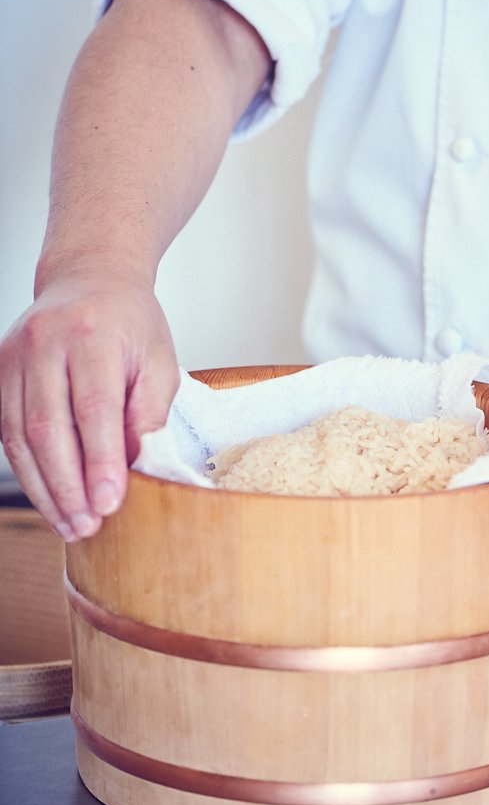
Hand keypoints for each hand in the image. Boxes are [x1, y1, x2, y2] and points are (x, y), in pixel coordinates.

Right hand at [0, 274, 178, 540]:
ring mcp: (14, 356)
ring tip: (71, 524)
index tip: (111, 503)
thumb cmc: (130, 324)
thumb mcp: (158, 361)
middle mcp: (46, 342)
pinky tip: (50, 498)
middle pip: (50, 428)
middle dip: (69, 485)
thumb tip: (136, 469)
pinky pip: (8, 432)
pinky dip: (28, 472)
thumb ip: (149, 413)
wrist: (90, 279)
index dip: (100, 461)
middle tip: (90, 525)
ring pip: (21, 436)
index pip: (94, 409)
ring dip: (45, 489)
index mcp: (92, 335)